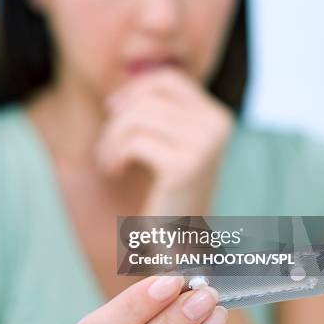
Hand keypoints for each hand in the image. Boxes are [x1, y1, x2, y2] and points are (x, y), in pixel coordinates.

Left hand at [96, 68, 233, 214]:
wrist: (180, 243)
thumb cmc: (168, 193)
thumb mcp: (167, 146)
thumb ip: (157, 114)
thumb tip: (121, 89)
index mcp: (217, 117)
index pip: (169, 80)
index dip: (135, 89)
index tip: (113, 110)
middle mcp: (217, 125)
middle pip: (147, 98)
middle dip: (116, 121)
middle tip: (107, 148)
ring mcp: (204, 144)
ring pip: (135, 118)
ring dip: (111, 141)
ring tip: (109, 162)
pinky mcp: (185, 165)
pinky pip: (133, 141)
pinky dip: (114, 155)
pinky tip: (115, 172)